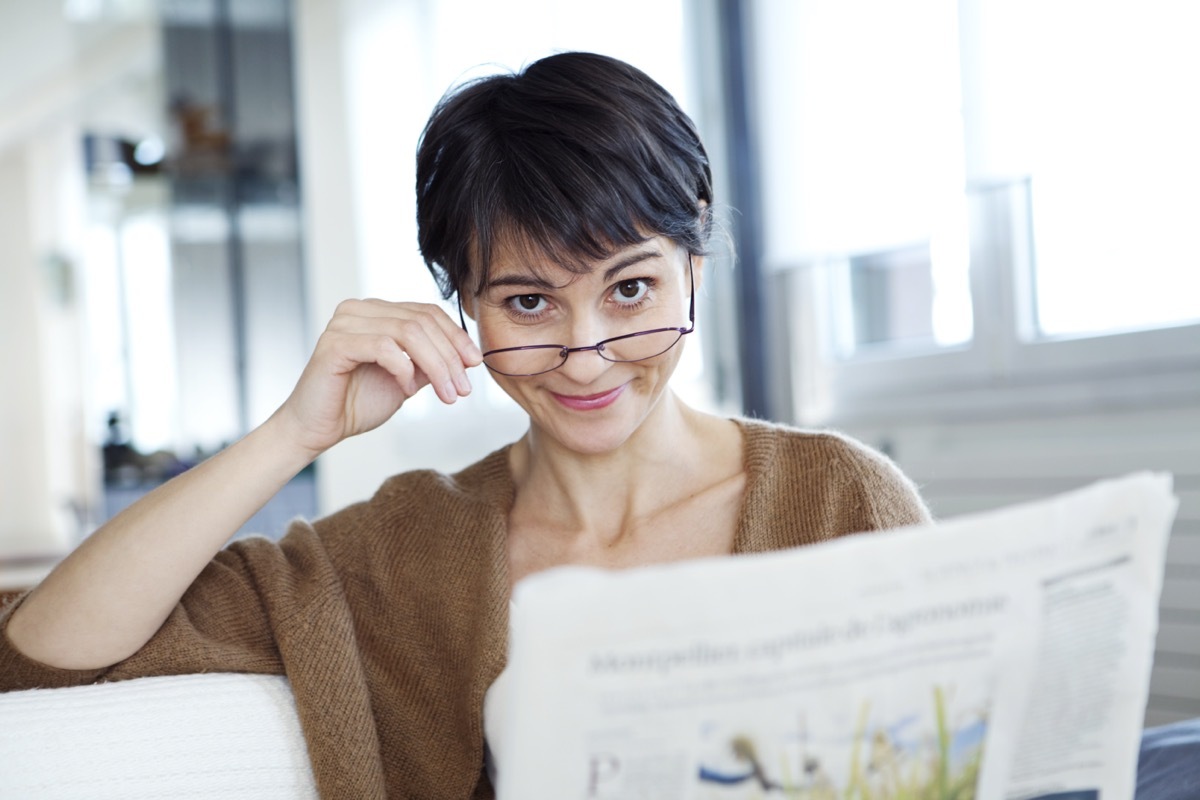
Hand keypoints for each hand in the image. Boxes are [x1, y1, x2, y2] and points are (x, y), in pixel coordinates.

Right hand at [276, 299, 481, 455]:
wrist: (318, 429)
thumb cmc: (357, 403)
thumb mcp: (408, 379)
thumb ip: (430, 362)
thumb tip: (467, 356)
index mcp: (377, 312)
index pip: (427, 312)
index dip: (456, 336)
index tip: (475, 364)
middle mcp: (359, 310)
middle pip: (421, 321)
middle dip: (450, 357)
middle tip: (463, 389)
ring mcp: (344, 323)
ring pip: (408, 332)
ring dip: (436, 366)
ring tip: (446, 393)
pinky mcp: (335, 344)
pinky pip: (383, 346)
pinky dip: (404, 369)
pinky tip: (408, 390)